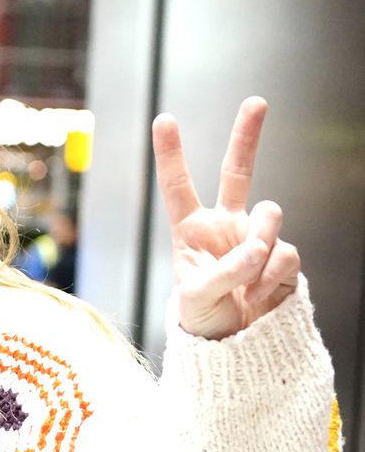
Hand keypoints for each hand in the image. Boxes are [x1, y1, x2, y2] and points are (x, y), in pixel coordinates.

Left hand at [152, 97, 299, 339]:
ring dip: (260, 247)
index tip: (163, 119)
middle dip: (248, 136)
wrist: (236, 350)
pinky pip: (287, 253)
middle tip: (257, 102)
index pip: (178, 186)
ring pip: (270, 217)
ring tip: (246, 282)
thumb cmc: (202, 319)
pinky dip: (273, 277)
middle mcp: (225, 227)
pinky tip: (259, 297)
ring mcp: (256, 239)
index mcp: (191, 230)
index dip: (171, 153)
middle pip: (238, 173)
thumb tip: (258, 249)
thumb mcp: (196, 297)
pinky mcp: (284, 259)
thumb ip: (224, 271)